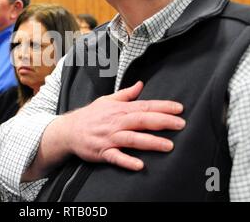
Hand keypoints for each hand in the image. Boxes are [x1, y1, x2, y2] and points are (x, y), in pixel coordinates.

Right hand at [60, 81, 184, 170]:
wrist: (68, 130)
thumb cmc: (90, 116)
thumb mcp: (107, 100)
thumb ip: (126, 94)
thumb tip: (140, 84)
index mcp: (119, 110)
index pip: (144, 106)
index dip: (162, 107)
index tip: (179, 109)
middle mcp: (116, 122)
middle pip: (142, 120)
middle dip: (162, 122)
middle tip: (181, 124)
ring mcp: (109, 137)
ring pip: (132, 139)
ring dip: (150, 142)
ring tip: (168, 146)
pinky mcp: (102, 151)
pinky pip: (116, 157)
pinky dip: (127, 161)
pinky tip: (139, 165)